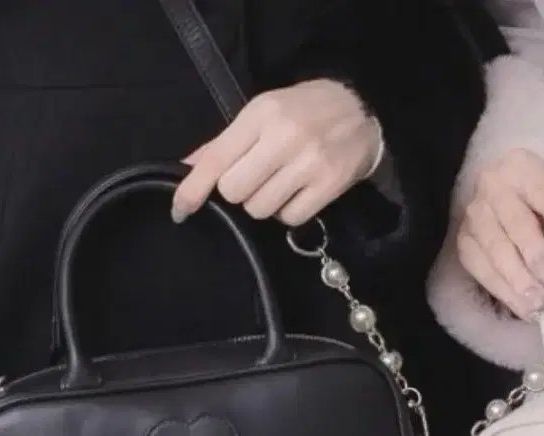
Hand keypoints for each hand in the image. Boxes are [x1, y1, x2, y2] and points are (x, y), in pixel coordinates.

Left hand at [172, 79, 380, 227]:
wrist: (364, 107)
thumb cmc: (303, 110)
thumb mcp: (262, 113)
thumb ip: (224, 143)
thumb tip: (186, 169)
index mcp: (261, 114)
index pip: (215, 160)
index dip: (192, 190)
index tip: (179, 210)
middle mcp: (284, 137)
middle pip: (234, 191)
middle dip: (238, 192)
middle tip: (255, 177)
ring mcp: (309, 163)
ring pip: (259, 209)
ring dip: (263, 203)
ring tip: (280, 183)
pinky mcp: (329, 185)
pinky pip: (289, 219)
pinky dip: (287, 213)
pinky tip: (298, 192)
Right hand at [456, 148, 543, 320]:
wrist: (502, 199)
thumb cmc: (539, 201)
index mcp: (519, 167)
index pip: (536, 185)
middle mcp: (490, 188)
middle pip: (512, 221)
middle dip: (531, 250)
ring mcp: (472, 218)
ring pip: (493, 249)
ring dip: (516, 278)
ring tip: (536, 303)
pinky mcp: (463, 244)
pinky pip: (480, 269)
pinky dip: (502, 290)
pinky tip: (521, 307)